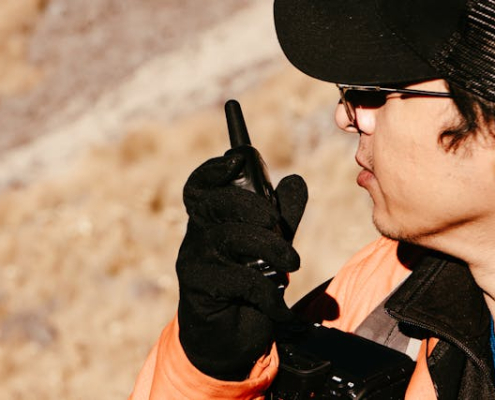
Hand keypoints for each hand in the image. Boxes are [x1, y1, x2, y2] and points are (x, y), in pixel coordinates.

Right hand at [176, 153, 307, 380]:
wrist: (227, 340)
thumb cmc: (246, 288)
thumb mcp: (269, 246)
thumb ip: (281, 216)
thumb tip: (295, 180)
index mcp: (211, 222)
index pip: (200, 187)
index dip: (213, 169)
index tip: (237, 159)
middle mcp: (197, 237)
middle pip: (214, 203)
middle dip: (250, 205)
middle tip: (276, 222)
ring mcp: (194, 262)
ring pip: (229, 237)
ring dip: (269, 246)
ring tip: (292, 263)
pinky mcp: (199, 290)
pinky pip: (238, 278)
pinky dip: (267, 292)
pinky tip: (279, 306)